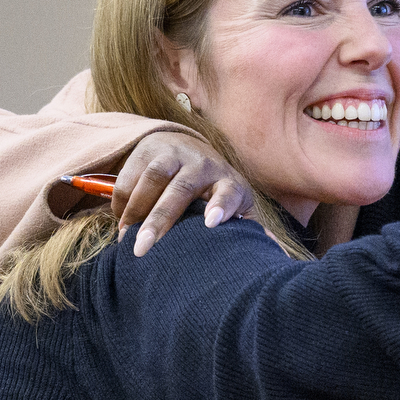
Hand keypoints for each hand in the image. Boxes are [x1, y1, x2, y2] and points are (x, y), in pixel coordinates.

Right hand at [112, 133, 253, 255]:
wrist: (186, 144)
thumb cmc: (215, 187)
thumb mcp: (236, 202)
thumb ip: (248, 227)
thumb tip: (278, 255)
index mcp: (228, 181)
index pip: (229, 191)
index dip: (222, 205)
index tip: (212, 223)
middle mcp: (203, 164)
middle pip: (182, 189)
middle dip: (161, 219)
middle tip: (143, 249)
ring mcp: (174, 154)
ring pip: (153, 179)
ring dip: (137, 210)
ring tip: (127, 239)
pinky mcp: (148, 150)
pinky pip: (131, 176)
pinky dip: (122, 200)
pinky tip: (122, 221)